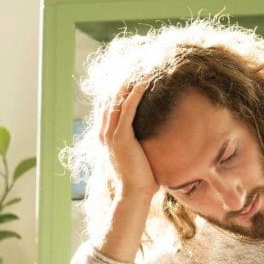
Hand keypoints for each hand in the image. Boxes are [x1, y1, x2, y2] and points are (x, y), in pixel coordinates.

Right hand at [99, 81, 158, 201]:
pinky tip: (146, 81)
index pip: (111, 110)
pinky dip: (136, 93)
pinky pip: (128, 108)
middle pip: (111, 101)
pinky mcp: (121, 137)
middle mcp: (106, 134)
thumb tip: (157, 142)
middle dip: (123, 84)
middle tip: (136, 68)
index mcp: (108, 140)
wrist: (134, 195)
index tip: (132, 80)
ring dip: (130, 83)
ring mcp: (112, 135)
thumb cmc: (141, 181)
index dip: (119, 94)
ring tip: (143, 69)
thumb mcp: (140, 159)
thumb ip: (141, 147)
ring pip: (118, 101)